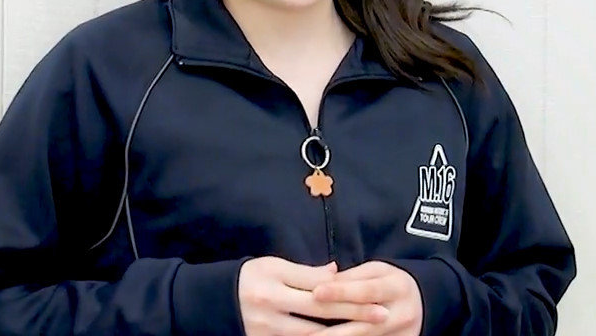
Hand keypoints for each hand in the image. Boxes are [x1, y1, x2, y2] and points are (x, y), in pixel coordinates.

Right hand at [238, 257, 389, 335]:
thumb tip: (338, 273)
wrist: (214, 302)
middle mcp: (270, 313)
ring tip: (367, 333)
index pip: (318, 294)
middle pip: (319, 320)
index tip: (377, 298)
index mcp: (273, 287)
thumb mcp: (273, 266)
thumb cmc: (249, 278)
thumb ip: (306, 272)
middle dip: (353, 319)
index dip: (349, 297)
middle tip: (382, 317)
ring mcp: (267, 335)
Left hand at [309, 261, 422, 335]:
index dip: (340, 293)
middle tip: (304, 332)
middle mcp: (402, 314)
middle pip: (363, 325)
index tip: (315, 293)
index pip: (366, 291)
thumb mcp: (377, 271)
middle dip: (331, 331)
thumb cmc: (391, 283)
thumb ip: (350, 278)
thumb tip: (321, 284)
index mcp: (397, 287)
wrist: (423, 303)